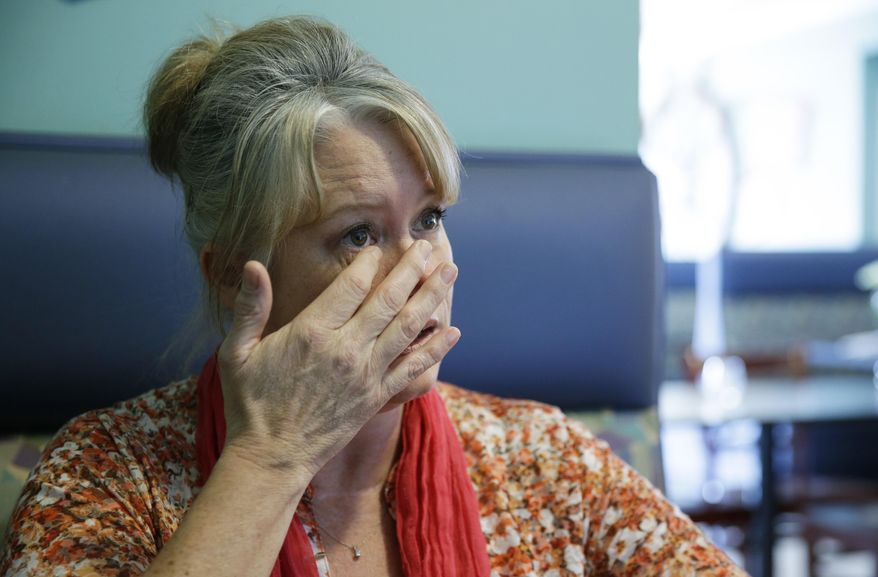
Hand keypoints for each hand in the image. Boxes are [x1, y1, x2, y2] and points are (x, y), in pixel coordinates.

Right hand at [215, 240, 458, 480]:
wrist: (271, 458)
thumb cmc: (250, 404)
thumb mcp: (237, 352)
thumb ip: (250, 307)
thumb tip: (253, 265)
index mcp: (312, 332)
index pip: (351, 286)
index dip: (368, 263)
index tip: (378, 248)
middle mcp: (346, 349)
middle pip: (388, 300)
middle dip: (411, 270)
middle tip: (427, 246)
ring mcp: (366, 374)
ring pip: (408, 327)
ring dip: (431, 297)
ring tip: (450, 272)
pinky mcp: (377, 396)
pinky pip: (413, 368)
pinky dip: (435, 348)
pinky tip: (453, 331)